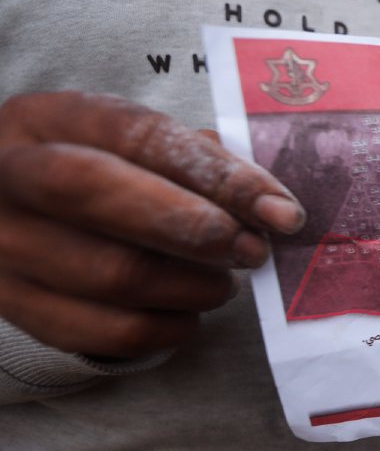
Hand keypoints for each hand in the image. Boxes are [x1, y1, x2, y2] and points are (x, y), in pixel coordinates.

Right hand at [0, 92, 305, 357]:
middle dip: (197, 228)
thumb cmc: (98, 174)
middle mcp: (7, 176)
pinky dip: (167, 328)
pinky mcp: (15, 306)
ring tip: (223, 282)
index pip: (137, 135)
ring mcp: (2, 246)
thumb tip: (266, 203)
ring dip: (193, 285)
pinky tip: (188, 313)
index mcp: (44, 119)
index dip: (217, 174)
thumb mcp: (127, 145)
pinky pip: (106, 332)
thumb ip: (193, 159)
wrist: (8, 215)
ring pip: (111, 274)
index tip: (280, 209)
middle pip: (101, 195)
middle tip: (252, 250)